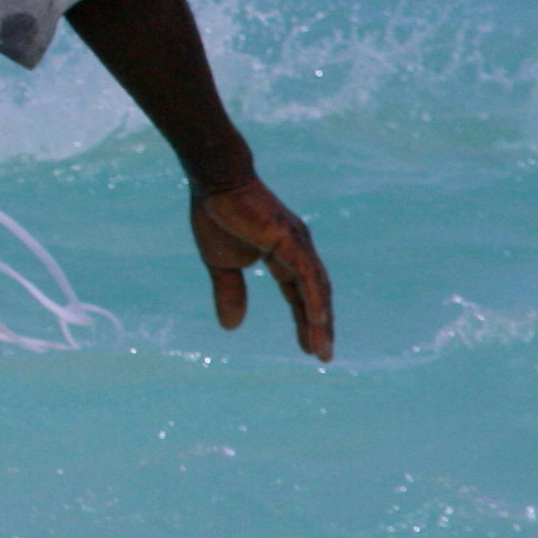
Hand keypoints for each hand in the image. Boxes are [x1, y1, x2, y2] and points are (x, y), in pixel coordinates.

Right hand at [189, 175, 333, 361]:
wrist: (214, 180)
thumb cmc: (215, 214)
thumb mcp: (221, 264)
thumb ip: (230, 293)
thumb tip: (231, 328)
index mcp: (282, 254)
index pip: (299, 293)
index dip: (304, 320)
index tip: (308, 348)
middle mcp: (298, 250)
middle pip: (315, 295)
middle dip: (320, 327)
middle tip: (324, 356)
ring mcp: (298, 244)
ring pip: (316, 289)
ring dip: (321, 322)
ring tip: (322, 350)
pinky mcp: (290, 240)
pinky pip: (308, 276)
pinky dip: (315, 300)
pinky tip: (318, 323)